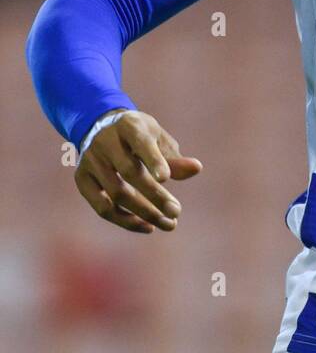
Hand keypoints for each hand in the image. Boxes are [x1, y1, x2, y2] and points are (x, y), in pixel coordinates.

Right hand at [74, 110, 202, 233]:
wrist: (101, 128)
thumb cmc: (139, 136)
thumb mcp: (158, 139)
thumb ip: (174, 157)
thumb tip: (196, 169)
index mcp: (129, 125)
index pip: (141, 143)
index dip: (153, 160)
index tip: (166, 179)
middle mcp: (105, 142)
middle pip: (129, 172)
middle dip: (155, 195)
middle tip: (176, 212)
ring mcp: (90, 161)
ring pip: (116, 193)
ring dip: (144, 213)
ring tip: (168, 224)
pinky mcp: (82, 179)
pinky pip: (102, 207)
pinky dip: (125, 220)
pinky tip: (148, 227)